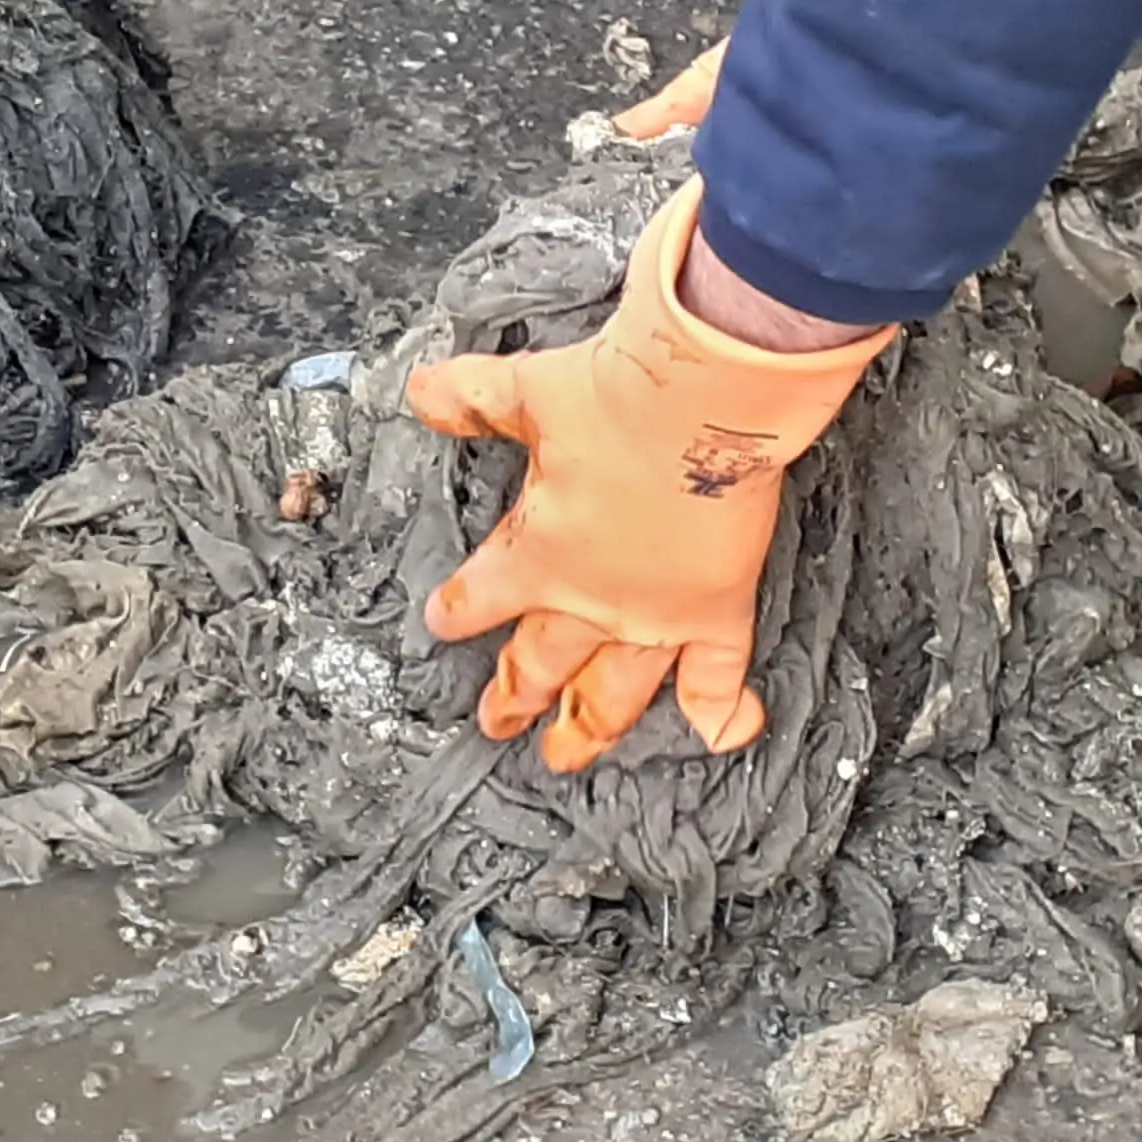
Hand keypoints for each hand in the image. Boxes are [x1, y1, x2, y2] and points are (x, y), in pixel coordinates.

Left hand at [410, 181, 891, 770]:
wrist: (704, 399)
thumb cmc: (617, 396)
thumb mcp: (525, 391)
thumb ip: (472, 399)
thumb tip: (421, 388)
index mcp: (535, 555)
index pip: (479, 598)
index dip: (457, 611)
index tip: (442, 623)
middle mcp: (591, 601)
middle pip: (541, 663)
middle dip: (514, 696)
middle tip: (497, 722)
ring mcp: (656, 616)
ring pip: (615, 691)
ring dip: (589, 727)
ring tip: (567, 753)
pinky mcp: (718, 610)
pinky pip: (719, 675)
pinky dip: (720, 711)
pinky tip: (719, 737)